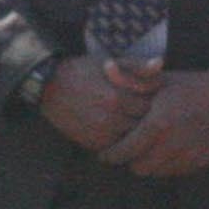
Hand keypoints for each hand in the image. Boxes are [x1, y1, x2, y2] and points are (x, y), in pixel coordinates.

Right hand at [36, 55, 155, 153]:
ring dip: (134, 130)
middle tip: (142, 110)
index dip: (151, 101)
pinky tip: (116, 128)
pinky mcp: (93, 143)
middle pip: (143, 124)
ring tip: (129, 119)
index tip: (147, 96)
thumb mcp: (109, 62)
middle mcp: (111, 117)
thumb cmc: (81, 71)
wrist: (48, 88)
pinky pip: (117, 146)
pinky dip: (120, 139)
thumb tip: (160, 63)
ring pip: (132, 137)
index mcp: (118, 96)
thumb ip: (137, 65)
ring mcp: (102, 133)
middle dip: (144, 117)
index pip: (151, 105)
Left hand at [96, 69, 208, 178]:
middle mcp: (173, 143)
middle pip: (138, 167)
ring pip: (155, 172)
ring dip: (146, 163)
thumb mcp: (158, 79)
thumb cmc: (188, 86)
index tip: (104, 153)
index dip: (112, 154)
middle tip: (124, 151)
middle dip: (129, 160)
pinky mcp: (199, 162)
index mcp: (159, 122)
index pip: (127, 150)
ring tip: (143, 150)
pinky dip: (164, 164)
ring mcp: (188, 155)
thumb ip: (129, 78)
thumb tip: (106, 66)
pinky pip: (173, 171)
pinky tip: (162, 150)